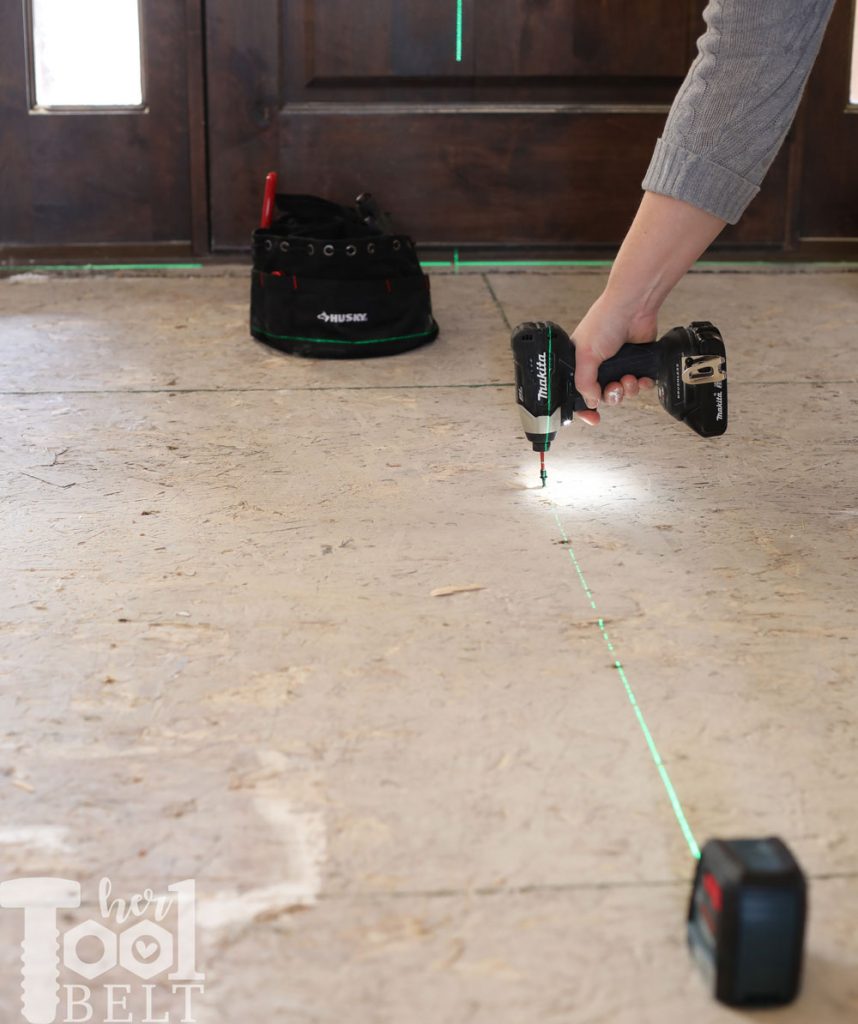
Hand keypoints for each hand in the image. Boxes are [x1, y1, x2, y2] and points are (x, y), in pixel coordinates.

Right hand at [571, 293, 658, 426]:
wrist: (634, 307)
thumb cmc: (605, 321)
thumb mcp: (585, 354)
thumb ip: (584, 382)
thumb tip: (590, 401)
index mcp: (580, 363)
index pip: (578, 393)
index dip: (583, 408)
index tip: (592, 418)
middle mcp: (598, 365)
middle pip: (603, 396)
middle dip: (611, 396)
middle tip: (614, 387)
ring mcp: (618, 365)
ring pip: (622, 392)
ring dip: (627, 390)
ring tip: (629, 378)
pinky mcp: (637, 363)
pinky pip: (639, 385)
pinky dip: (641, 385)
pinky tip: (641, 378)